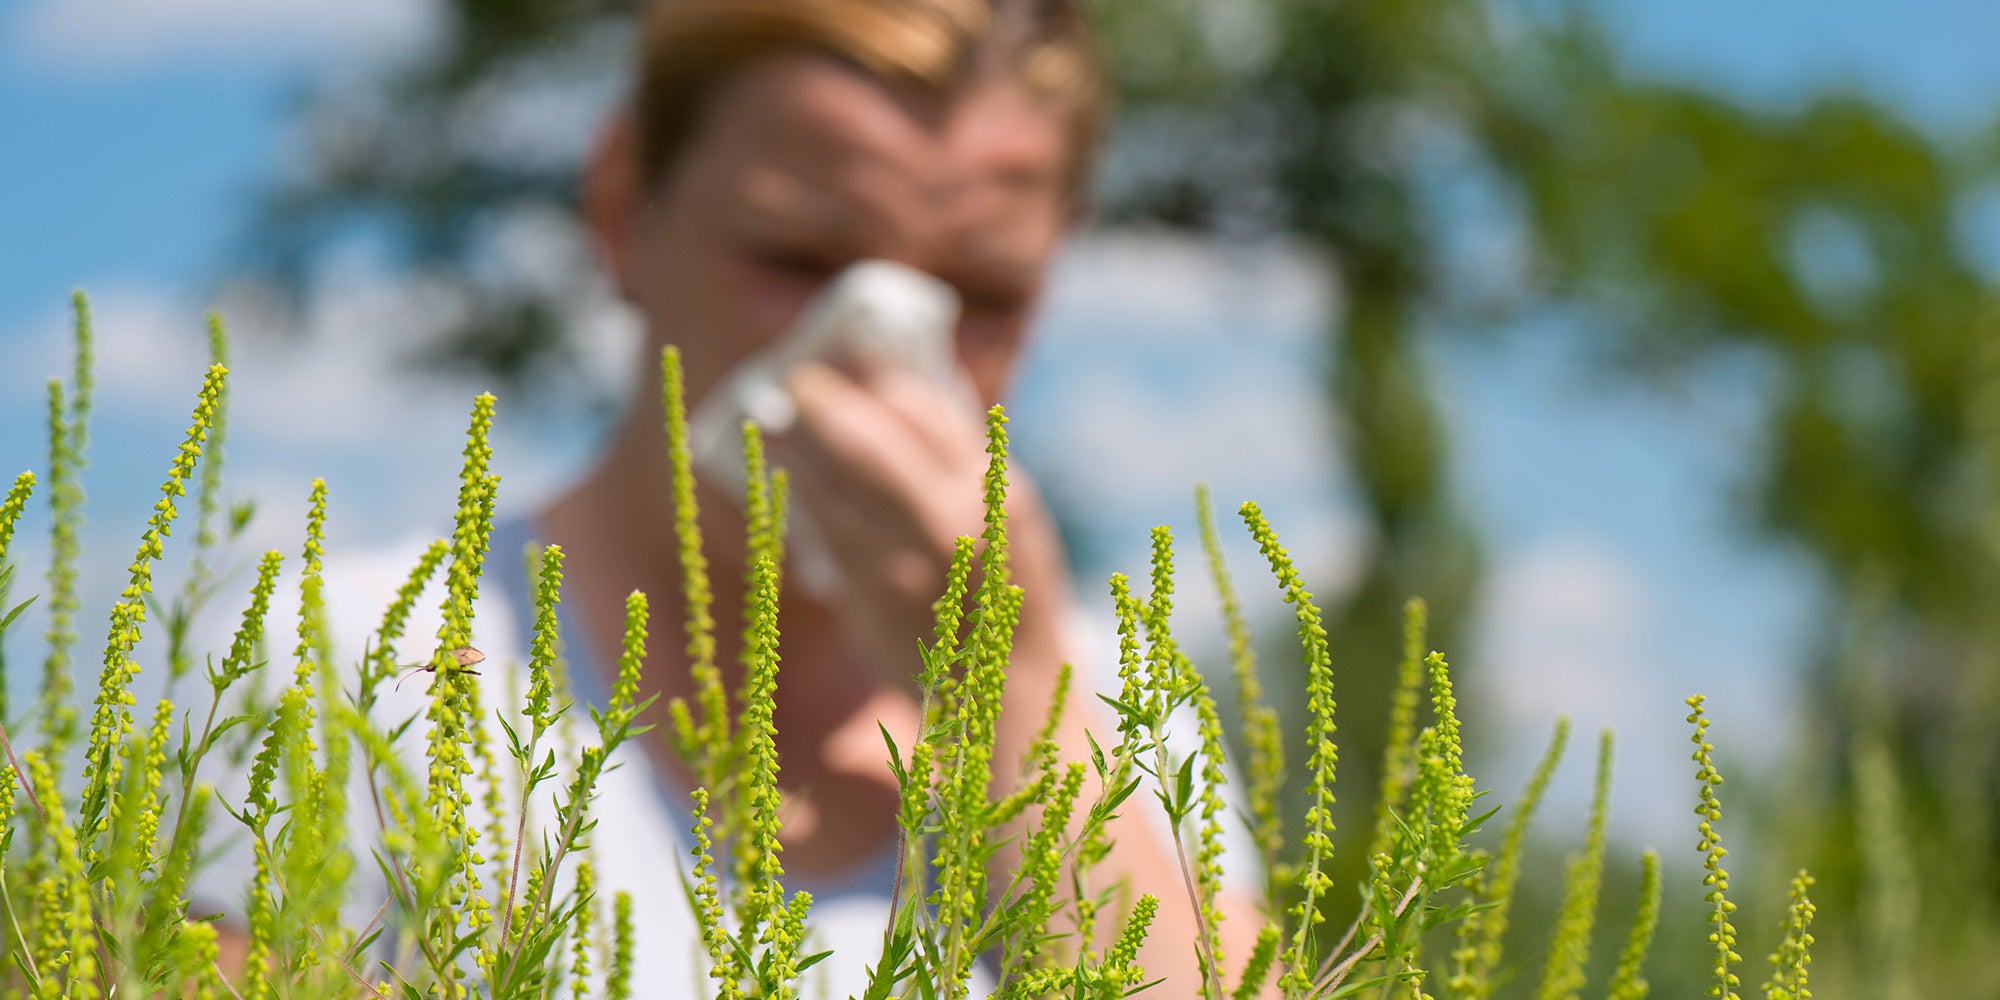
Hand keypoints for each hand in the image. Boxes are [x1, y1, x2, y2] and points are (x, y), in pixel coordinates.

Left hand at [766, 362, 1071, 687]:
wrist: (1008, 684)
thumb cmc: (1001, 585)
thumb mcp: (1008, 514)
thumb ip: (959, 461)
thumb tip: (897, 393)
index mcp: (997, 491)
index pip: (930, 413)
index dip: (882, 382)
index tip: (853, 362)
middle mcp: (955, 522)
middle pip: (873, 445)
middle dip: (827, 406)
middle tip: (797, 380)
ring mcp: (909, 561)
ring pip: (836, 488)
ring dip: (798, 448)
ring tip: (774, 421)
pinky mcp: (873, 595)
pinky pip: (824, 529)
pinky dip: (800, 495)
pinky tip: (784, 474)